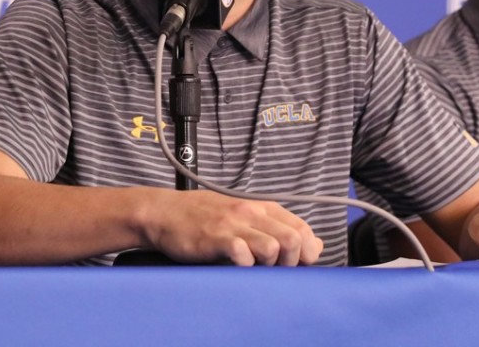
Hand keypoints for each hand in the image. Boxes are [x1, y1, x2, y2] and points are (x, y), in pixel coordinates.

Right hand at [139, 189, 322, 265]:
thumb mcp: (244, 216)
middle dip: (292, 261)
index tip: (296, 265)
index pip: (302, 228)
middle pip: (293, 239)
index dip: (306, 251)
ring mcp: (233, 225)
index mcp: (260, 207)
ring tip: (254, 268)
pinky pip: (243, 255)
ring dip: (269, 265)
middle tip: (275, 271)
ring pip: (273, 247)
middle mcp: (250, 213)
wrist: (163, 212)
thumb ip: (278, 227)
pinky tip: (235, 266)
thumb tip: (315, 244)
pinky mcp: (215, 239)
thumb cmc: (203, 217)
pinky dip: (245, 266)